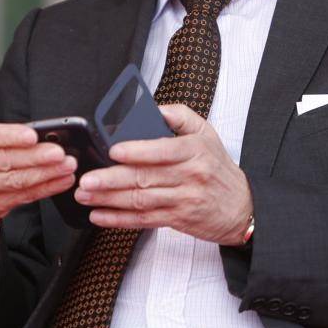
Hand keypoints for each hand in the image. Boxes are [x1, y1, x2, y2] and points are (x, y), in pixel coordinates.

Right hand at [0, 123, 76, 258]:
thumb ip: (7, 138)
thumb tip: (45, 136)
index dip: (12, 136)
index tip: (34, 136)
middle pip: (4, 160)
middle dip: (36, 156)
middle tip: (60, 153)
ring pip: (15, 180)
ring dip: (46, 173)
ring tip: (67, 166)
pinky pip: (23, 196)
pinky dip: (46, 187)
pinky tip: (62, 181)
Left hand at [74, 104, 252, 244]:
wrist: (242, 206)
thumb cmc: (218, 167)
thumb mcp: (206, 132)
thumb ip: (179, 115)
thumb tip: (152, 108)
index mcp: (195, 150)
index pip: (163, 150)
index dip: (137, 151)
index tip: (114, 151)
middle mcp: (190, 176)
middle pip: (145, 177)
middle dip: (111, 179)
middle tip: (87, 178)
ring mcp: (183, 200)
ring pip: (141, 200)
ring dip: (109, 199)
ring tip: (85, 194)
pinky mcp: (177, 220)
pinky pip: (144, 220)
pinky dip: (119, 219)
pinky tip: (100, 215)